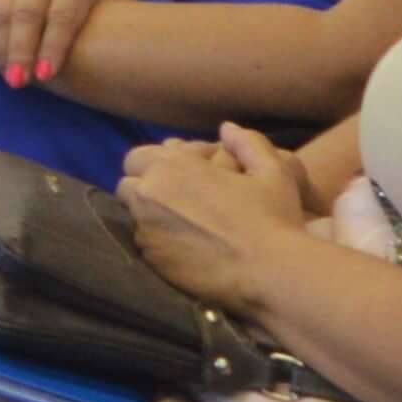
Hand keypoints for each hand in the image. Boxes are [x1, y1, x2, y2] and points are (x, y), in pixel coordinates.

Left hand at [118, 128, 307, 309]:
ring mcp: (145, 229)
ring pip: (133, 215)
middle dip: (146, 187)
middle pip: (127, 184)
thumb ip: (247, 142)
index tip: (181, 176)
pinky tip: (184, 245)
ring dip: (149, 214)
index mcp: (172, 166)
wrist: (270, 273)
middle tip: (176, 198)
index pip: (138, 157)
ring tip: (181, 222)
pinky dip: (157, 240)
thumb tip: (226, 128)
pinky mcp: (150, 259)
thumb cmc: (273, 218)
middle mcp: (148, 194)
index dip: (157, 165)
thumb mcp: (273, 170)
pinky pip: (143, 243)